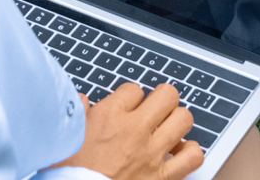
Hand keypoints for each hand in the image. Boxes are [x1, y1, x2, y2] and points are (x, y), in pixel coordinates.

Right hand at [60, 83, 202, 179]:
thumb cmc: (69, 173)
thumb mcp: (67, 138)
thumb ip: (79, 116)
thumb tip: (84, 102)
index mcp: (109, 116)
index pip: (134, 89)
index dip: (132, 97)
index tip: (128, 107)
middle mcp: (134, 130)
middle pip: (167, 94)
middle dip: (162, 99)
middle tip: (155, 109)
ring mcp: (152, 153)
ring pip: (184, 119)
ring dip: (178, 122)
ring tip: (169, 128)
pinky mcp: (163, 177)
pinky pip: (193, 156)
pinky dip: (190, 152)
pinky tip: (179, 153)